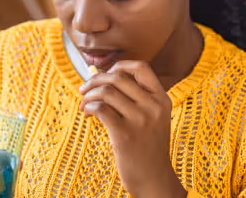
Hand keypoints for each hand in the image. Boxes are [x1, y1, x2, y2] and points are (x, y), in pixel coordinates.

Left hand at [79, 61, 186, 197]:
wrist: (154, 179)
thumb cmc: (148, 148)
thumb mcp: (154, 119)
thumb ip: (138, 100)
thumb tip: (103, 77)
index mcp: (162, 99)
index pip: (141, 68)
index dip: (120, 66)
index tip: (105, 75)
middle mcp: (153, 106)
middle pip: (117, 77)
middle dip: (95, 80)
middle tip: (84, 90)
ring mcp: (140, 120)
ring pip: (106, 91)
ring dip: (88, 96)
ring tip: (84, 106)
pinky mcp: (125, 134)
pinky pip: (100, 109)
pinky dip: (89, 108)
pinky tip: (87, 114)